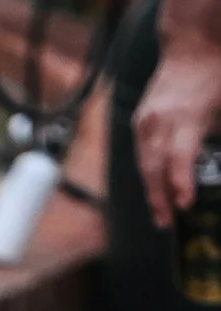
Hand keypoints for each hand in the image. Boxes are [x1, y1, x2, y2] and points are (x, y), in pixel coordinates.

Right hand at [135, 22, 220, 224]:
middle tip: (166, 223)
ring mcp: (146, 122)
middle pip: (154, 170)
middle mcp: (160, 122)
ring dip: (151, 191)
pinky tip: (156, 187)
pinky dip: (149, 172)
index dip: (180, 184)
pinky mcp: (139, 123)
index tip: (184, 204)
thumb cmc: (213, 77)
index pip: (178, 159)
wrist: (192, 46)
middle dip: (159, 199)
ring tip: (160, 213)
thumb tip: (217, 171)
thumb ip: (218, 140)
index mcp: (185, 118)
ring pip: (144, 165)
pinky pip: (142, 154)